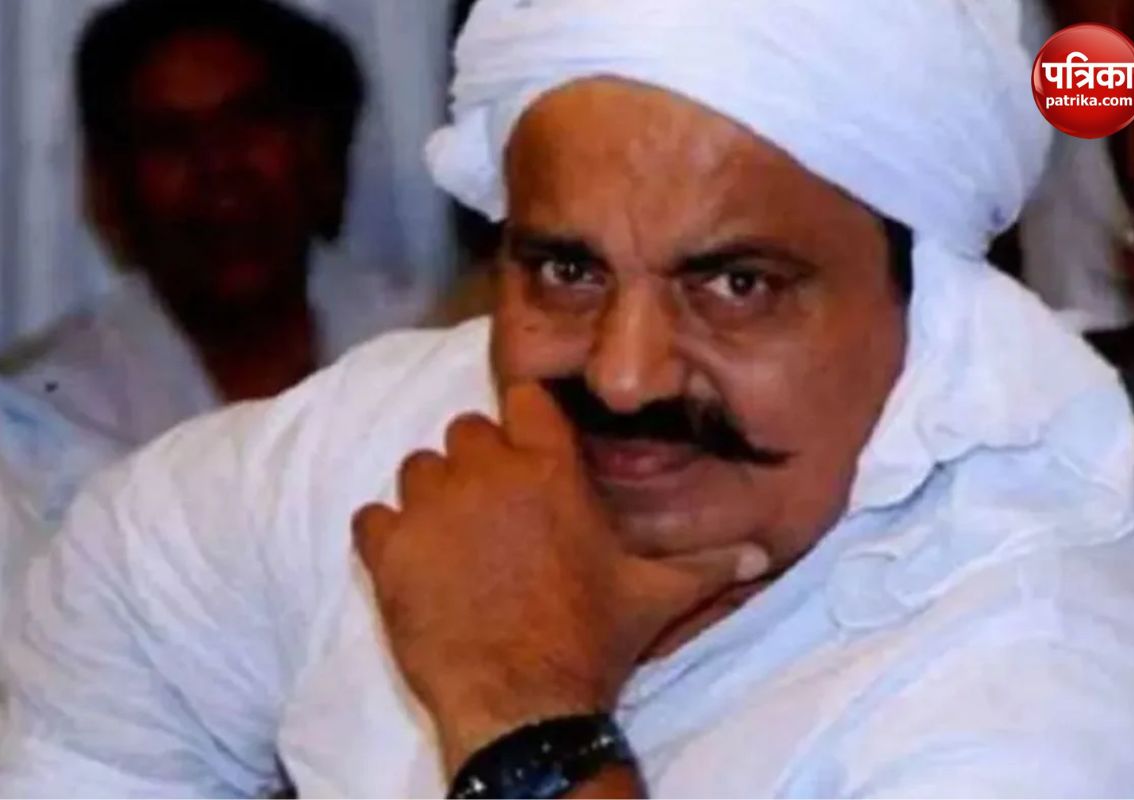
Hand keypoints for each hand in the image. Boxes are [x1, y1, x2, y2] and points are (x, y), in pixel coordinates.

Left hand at [354, 383, 767, 772]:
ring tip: (451, 541)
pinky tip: (411, 568)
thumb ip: (705, 563)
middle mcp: (488, 472)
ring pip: (416, 468)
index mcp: (551, 467)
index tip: (526, 452)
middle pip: (466, 430)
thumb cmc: (591, 640)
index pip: (523, 398)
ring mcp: (432, 508)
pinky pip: (370, 517)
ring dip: (431, 497)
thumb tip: (763, 554)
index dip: (522, 424)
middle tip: (493, 511)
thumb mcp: (655, 595)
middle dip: (478, 463)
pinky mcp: (388, 550)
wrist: (527, 703)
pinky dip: (385, 538)